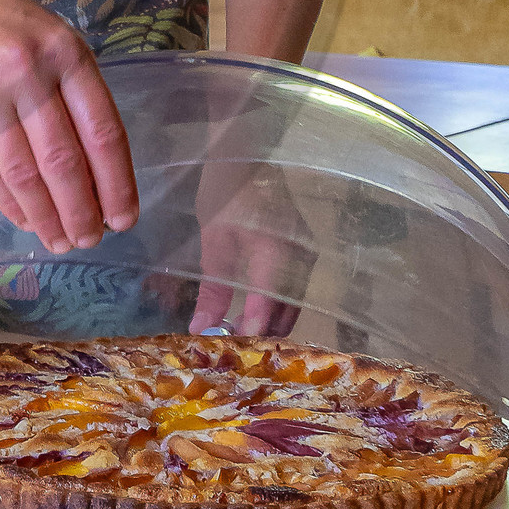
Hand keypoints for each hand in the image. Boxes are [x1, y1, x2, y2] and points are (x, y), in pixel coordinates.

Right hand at [0, 0, 137, 254]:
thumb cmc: (4, 24)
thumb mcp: (54, 39)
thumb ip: (77, 92)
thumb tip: (98, 173)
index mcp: (66, 52)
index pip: (102, 130)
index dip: (115, 182)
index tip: (124, 218)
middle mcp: (27, 70)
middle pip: (62, 158)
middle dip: (80, 210)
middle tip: (90, 240)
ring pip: (22, 171)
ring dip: (45, 215)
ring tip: (60, 240)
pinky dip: (8, 201)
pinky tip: (24, 219)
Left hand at [189, 161, 313, 337]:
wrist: (248, 157)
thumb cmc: (225, 195)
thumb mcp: (214, 244)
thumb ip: (212, 291)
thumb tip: (200, 330)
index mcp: (276, 255)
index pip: (267, 311)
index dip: (248, 335)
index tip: (227, 351)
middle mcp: (300, 260)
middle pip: (286, 315)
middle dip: (259, 335)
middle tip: (228, 345)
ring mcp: (307, 256)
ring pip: (293, 306)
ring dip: (268, 323)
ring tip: (235, 329)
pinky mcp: (306, 253)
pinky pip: (295, 291)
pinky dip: (276, 306)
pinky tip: (251, 309)